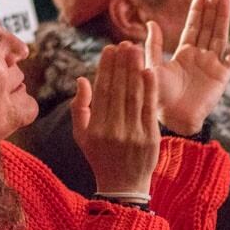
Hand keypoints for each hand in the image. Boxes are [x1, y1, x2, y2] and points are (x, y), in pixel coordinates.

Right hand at [71, 42, 160, 195]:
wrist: (123, 186)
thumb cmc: (100, 157)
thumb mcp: (81, 136)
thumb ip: (79, 107)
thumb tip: (82, 78)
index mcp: (94, 128)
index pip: (101, 91)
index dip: (105, 68)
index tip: (109, 49)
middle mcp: (112, 129)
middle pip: (118, 90)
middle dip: (122, 63)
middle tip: (125, 42)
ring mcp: (132, 134)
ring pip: (134, 95)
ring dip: (135, 69)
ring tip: (136, 49)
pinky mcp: (150, 138)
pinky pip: (149, 108)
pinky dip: (150, 88)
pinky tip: (149, 70)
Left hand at [148, 0, 229, 134]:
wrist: (173, 118)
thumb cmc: (159, 96)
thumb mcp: (153, 66)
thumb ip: (153, 45)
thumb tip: (150, 22)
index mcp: (184, 53)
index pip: (193, 27)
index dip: (198, 10)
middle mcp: (200, 56)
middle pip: (209, 27)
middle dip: (212, 9)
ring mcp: (213, 64)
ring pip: (221, 35)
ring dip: (223, 17)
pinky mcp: (223, 75)